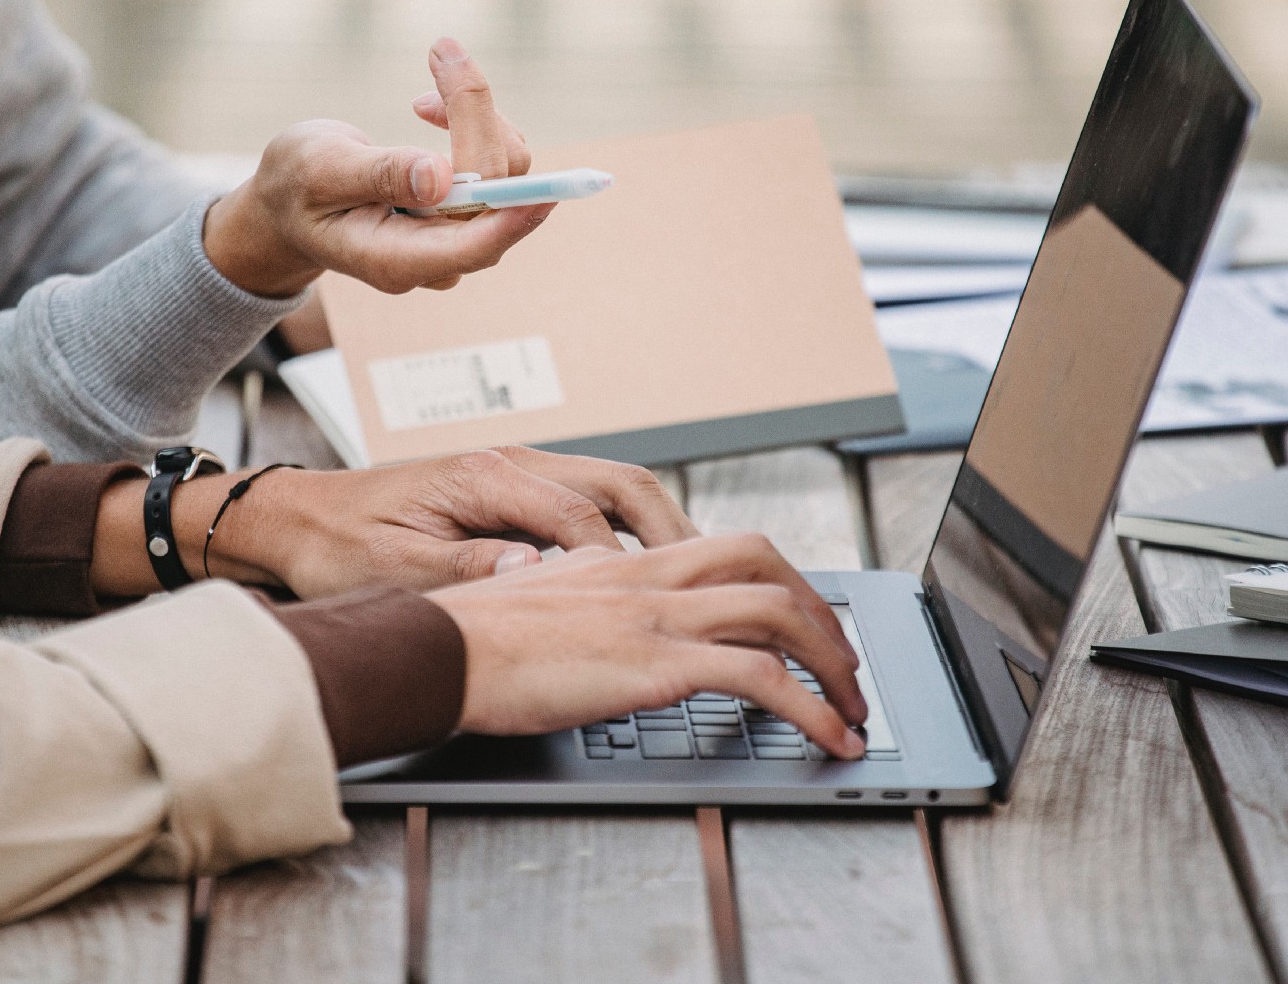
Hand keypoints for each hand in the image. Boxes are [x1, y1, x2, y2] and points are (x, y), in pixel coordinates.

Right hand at [201, 37, 542, 297]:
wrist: (289, 202)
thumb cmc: (296, 186)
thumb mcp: (319, 171)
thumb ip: (378, 175)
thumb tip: (439, 179)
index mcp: (395, 259)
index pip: (471, 246)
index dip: (511, 218)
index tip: (545, 193)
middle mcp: (436, 257)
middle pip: (494, 195)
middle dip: (476, 116)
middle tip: (442, 49)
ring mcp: (455, 237)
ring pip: (505, 175)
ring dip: (474, 113)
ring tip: (427, 76)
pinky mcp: (466, 212)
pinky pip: (498, 166)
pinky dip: (474, 122)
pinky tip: (431, 107)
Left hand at [206, 447, 699, 597]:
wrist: (294, 521)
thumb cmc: (336, 547)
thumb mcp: (395, 571)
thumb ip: (468, 569)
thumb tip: (537, 575)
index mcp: (486, 476)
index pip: (583, 517)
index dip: (623, 564)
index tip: (652, 605)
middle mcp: (511, 464)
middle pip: (622, 484)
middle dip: (673, 532)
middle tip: (712, 585)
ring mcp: (515, 474)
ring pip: (615, 489)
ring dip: (659, 529)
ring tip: (696, 579)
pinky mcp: (511, 493)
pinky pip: (591, 503)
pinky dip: (628, 533)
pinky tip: (644, 573)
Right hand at [428, 536, 868, 758]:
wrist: (435, 651)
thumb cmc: (466, 639)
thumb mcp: (535, 602)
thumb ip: (577, 602)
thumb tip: (591, 622)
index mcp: (622, 564)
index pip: (726, 549)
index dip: (779, 582)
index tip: (801, 622)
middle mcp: (649, 579)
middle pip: (768, 566)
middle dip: (821, 614)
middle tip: (843, 664)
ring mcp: (656, 618)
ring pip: (780, 614)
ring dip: (834, 664)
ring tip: (853, 712)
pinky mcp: (655, 666)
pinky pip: (760, 679)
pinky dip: (811, 709)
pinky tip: (828, 739)